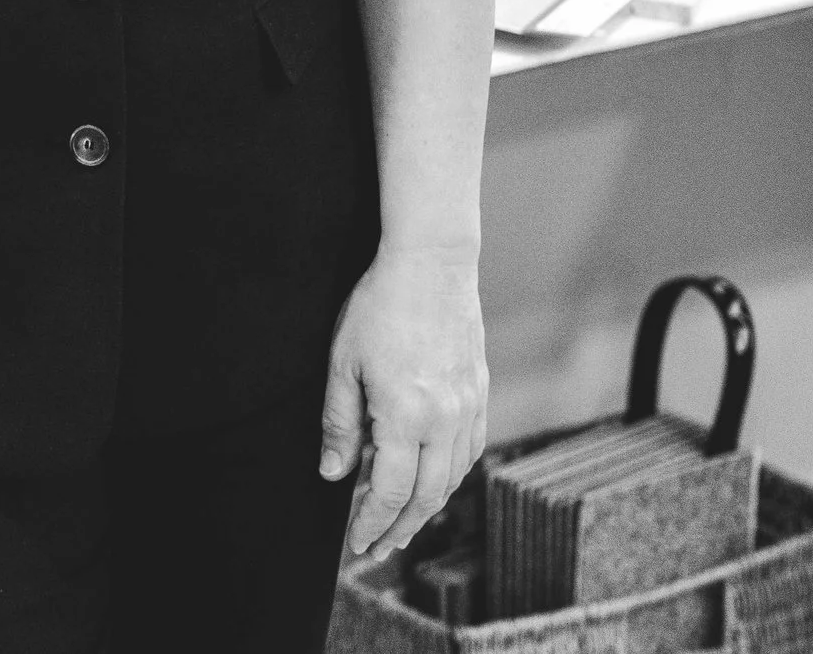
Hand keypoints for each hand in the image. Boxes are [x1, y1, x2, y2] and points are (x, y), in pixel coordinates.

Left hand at [320, 243, 488, 559]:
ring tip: (400, 525)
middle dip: (398, 529)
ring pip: (451, 480)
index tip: (357, 543)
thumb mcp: (342, 361)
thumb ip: (339, 422)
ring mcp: (468, 409)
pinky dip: (449, 477)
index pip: (389, 492)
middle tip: (376, 548)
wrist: (431, 265)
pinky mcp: (479, 394)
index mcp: (406, 416)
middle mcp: (445, 421)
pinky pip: (468, 453)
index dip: (371, 523)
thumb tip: (333, 473)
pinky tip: (431, 482)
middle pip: (425, 497)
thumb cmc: (379, 306)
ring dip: (425, 509)